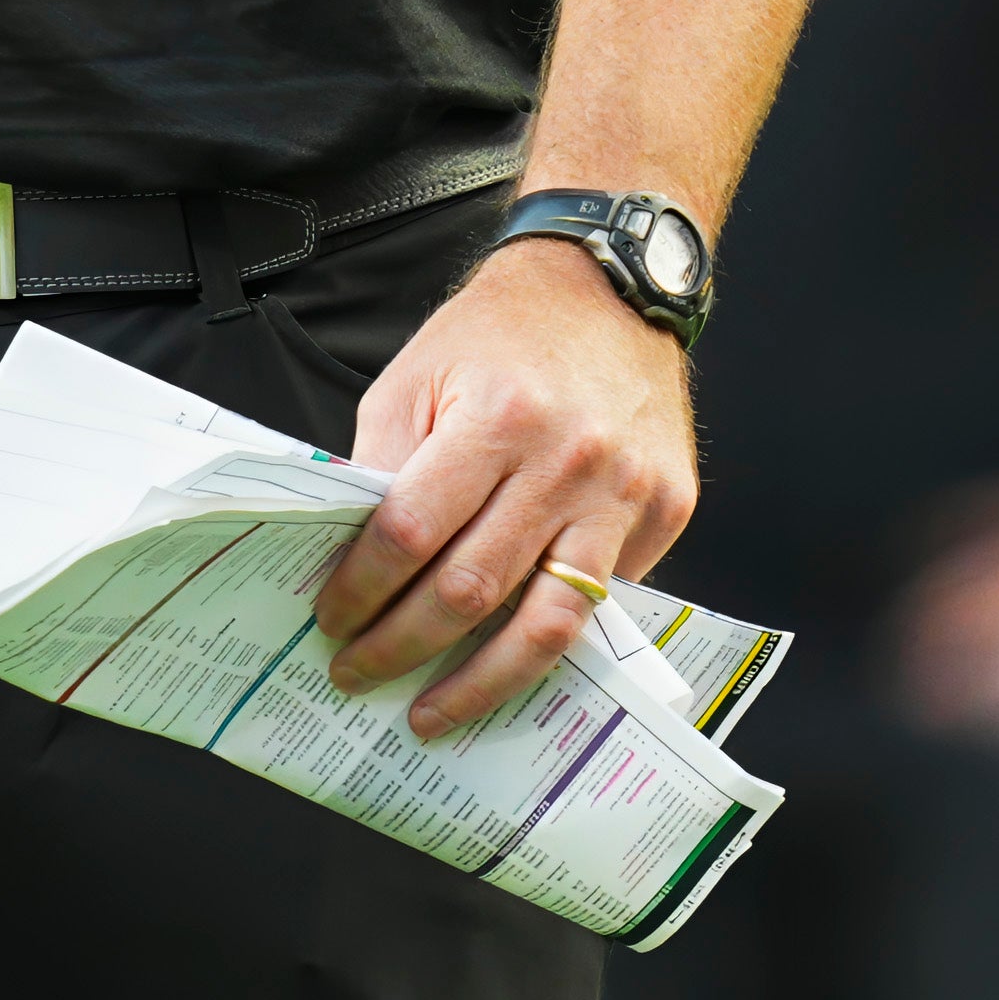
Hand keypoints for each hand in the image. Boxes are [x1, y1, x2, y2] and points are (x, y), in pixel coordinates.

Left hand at [320, 229, 700, 738]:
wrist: (609, 287)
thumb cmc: (501, 331)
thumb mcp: (417, 376)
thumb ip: (386, 464)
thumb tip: (353, 555)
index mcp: (497, 420)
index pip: (411, 532)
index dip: (362, 588)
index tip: (331, 620)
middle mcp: (569, 464)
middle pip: (473, 589)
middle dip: (403, 645)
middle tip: (359, 673)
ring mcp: (626, 495)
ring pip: (550, 623)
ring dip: (483, 682)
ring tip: (435, 712)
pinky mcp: (667, 512)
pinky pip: (604, 599)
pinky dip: (549, 635)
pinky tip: (505, 660)